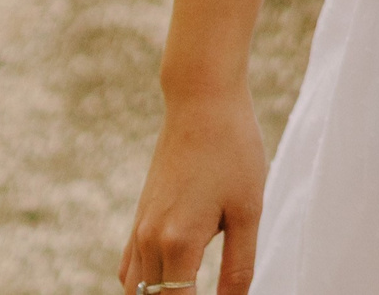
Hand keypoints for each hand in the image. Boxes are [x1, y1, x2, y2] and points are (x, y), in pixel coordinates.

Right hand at [120, 86, 267, 294]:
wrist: (202, 102)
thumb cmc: (233, 150)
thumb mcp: (248, 210)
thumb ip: (239, 265)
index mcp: (178, 241)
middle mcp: (149, 240)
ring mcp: (139, 228)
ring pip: (135, 289)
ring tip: (189, 292)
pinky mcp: (139, 217)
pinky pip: (130, 268)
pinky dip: (143, 286)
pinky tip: (166, 284)